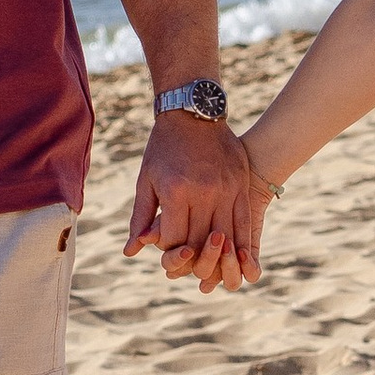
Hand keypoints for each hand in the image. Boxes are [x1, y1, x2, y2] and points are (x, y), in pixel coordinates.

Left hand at [124, 112, 261, 294]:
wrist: (194, 112)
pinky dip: (239, 243)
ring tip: (211, 262)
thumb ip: (140, 218)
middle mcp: (204, 192)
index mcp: (176, 192)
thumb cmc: (163, 148)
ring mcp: (226, 189)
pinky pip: (244, 223)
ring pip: (225, 237)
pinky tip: (236, 255)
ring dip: (218, 255)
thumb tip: (131, 251)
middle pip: (200, 242)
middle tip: (188, 258)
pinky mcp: (240, 186)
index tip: (166, 242)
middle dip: (192, 256)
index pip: (174, 239)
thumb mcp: (146, 180)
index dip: (169, 248)